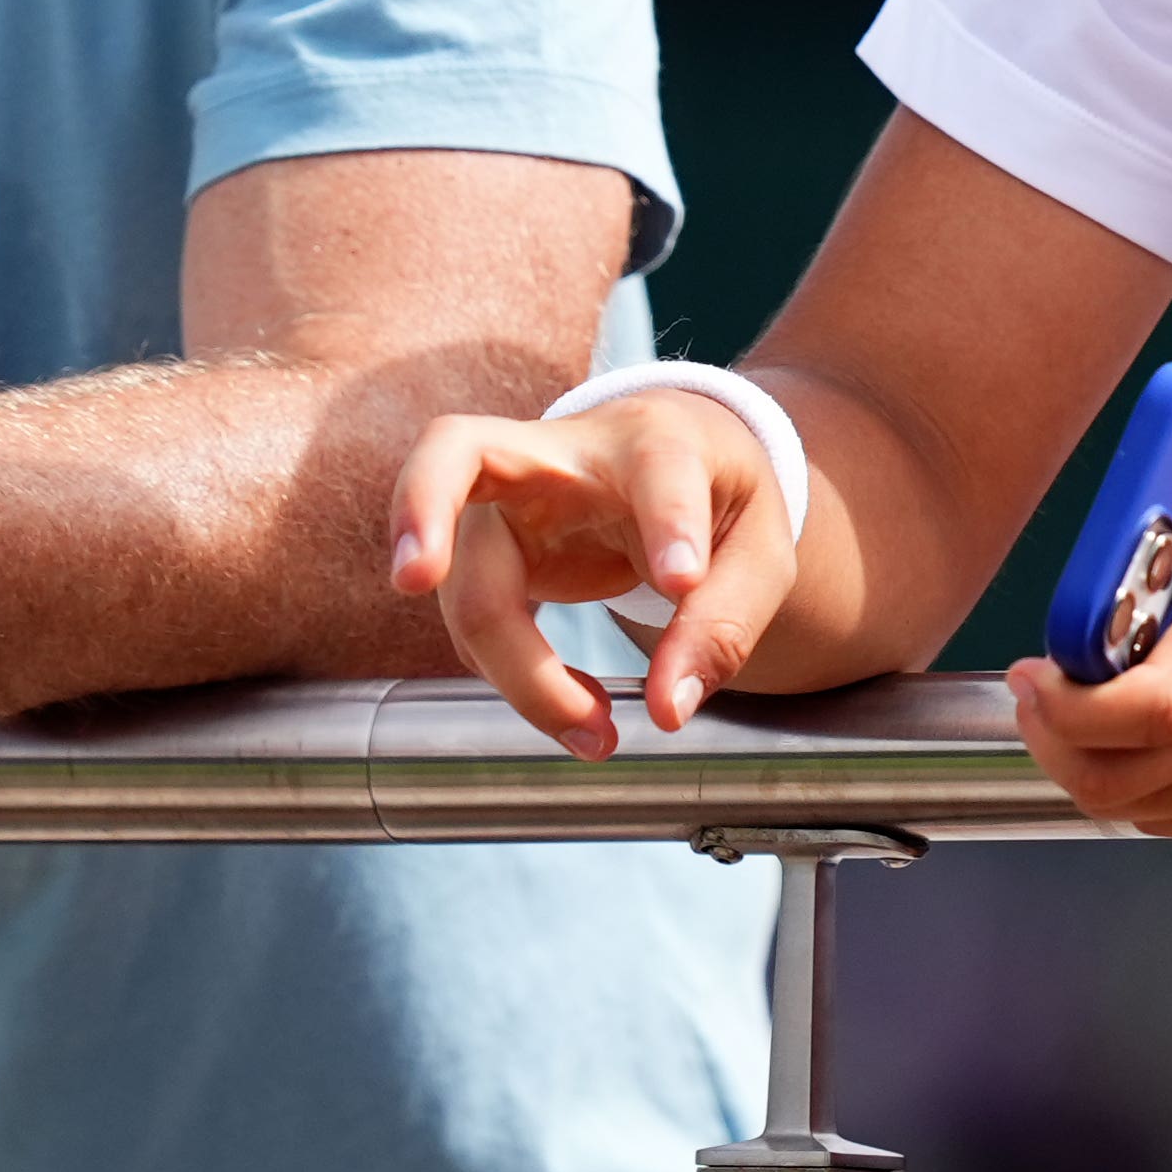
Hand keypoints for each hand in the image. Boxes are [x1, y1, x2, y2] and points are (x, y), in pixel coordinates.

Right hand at [389, 385, 800, 752]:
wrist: (674, 460)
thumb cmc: (715, 495)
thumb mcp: (757, 551)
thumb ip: (723, 623)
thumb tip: (666, 709)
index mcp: (656, 440)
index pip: (656, 469)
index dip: (668, 523)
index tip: (681, 581)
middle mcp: (559, 454)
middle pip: (456, 451)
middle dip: (420, 507)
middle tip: (413, 575)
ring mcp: (507, 499)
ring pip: (464, 578)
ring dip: (515, 669)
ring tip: (596, 731)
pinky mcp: (487, 548)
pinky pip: (471, 616)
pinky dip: (514, 676)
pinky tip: (577, 706)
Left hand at [1003, 352, 1171, 843]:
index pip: (1151, 706)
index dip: (1069, 702)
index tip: (1040, 664)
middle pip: (1116, 772)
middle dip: (1051, 732)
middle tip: (1041, 684)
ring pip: (1134, 805)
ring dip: (1086, 760)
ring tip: (1082, 704)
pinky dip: (1137, 785)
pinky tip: (1142, 735)